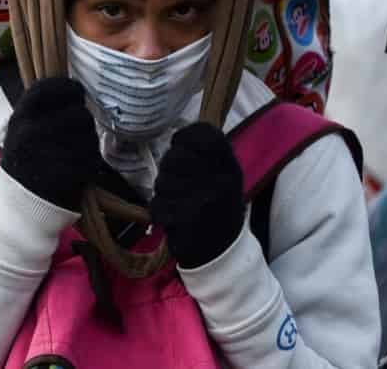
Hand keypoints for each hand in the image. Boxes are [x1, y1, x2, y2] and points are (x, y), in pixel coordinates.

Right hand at [0, 78, 99, 210]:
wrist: (19, 208)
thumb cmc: (23, 166)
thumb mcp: (20, 132)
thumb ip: (41, 111)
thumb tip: (73, 88)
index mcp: (20, 119)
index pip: (48, 88)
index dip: (67, 87)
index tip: (75, 91)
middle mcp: (32, 132)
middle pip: (78, 113)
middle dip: (83, 120)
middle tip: (76, 130)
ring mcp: (50, 153)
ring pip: (89, 136)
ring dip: (88, 142)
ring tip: (74, 153)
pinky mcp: (67, 174)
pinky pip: (90, 159)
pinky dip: (89, 163)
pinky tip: (77, 169)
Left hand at [150, 122, 244, 268]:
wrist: (223, 253)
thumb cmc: (217, 209)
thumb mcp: (223, 177)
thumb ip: (204, 155)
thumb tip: (177, 134)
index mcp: (229, 166)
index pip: (204, 134)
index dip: (184, 137)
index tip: (179, 145)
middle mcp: (221, 178)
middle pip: (174, 157)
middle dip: (167, 170)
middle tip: (178, 185)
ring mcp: (205, 198)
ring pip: (162, 181)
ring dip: (162, 193)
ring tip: (179, 203)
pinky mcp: (188, 218)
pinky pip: (157, 205)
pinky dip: (160, 213)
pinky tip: (174, 219)